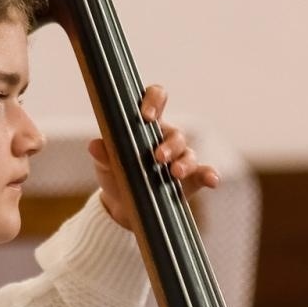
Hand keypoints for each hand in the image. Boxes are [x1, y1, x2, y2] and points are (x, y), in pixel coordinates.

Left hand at [88, 84, 221, 230]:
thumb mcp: (105, 165)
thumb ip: (103, 154)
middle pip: (176, 133)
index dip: (153, 100)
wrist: (122, 207)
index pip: (156, 99)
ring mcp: (180, 158)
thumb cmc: (115, 176)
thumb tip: (95, 145)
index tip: (146, 115)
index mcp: (146, 125)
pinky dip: (209, 175)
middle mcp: (167, 138)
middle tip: (157, 157)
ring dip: (183, 162)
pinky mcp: (190, 180)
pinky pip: (203, 173)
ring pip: (188, 153)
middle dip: (168, 144)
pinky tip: (212, 179)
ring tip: (174, 173)